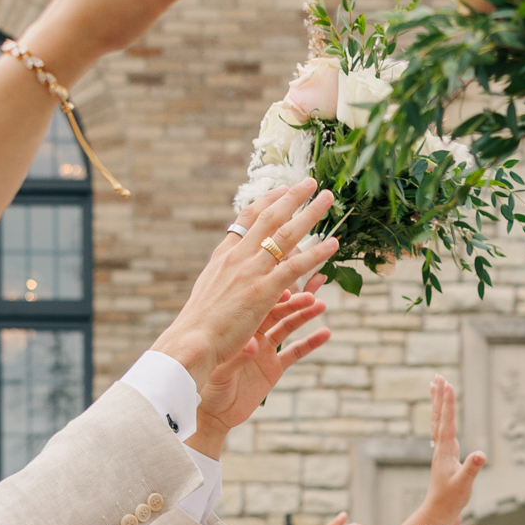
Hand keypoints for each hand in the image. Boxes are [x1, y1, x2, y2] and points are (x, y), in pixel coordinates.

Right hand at [153, 181, 338, 393]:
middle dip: (291, 197)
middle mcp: (238, 257)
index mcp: (224, 256)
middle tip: (311, 181)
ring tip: (329, 199)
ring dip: (309, 214)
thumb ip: (223, 280)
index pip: (247, 220)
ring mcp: (251, 272)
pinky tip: (333, 244)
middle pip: (269, 219)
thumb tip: (229, 272)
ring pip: (286, 235)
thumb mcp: (208, 295)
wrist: (191, 343)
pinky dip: (316, 253)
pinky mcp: (264, 292)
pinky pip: (296, 267)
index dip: (267, 202)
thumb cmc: (197, 327)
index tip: (283, 189)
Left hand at [189, 287, 330, 455]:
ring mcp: (264, 350)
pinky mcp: (272, 369)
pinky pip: (294, 353)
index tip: (290, 275)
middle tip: (315, 285)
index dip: (276, 288)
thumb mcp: (222, 370)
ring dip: (305, 315)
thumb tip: (254, 346)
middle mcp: (251, 332)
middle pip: (277, 308)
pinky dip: (310, 343)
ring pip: (288, 326)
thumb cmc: (208, 386)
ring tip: (321, 304)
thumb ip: (240, 358)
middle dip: (296, 297)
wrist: (210, 412)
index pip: (258, 300)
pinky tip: (326, 333)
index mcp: (236, 325)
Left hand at [404, 376, 485, 524]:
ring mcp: (441, 451)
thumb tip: (480, 455)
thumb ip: (471, 469)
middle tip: (439, 376)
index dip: (449, 404)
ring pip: (437, 421)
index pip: (447, 422)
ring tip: (435, 385)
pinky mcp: (443, 455)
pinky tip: (441, 413)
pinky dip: (440, 417)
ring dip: (438, 403)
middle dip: (440, 396)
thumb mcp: (464, 485)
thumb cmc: (451, 499)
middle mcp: (440, 447)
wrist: (438, 511)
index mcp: (445, 451)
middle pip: (439, 416)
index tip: (448, 385)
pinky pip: (439, 430)